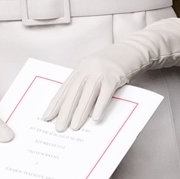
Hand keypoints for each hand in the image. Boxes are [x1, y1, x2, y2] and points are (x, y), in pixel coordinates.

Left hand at [42, 18, 179, 131]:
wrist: (132, 50)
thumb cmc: (113, 64)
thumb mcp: (95, 70)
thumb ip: (85, 84)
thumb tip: (74, 108)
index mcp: (80, 68)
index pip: (65, 88)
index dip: (56, 103)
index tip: (47, 117)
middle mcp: (88, 68)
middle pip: (73, 92)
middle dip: (65, 112)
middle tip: (59, 128)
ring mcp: (100, 72)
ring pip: (87, 94)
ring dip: (80, 112)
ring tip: (74, 127)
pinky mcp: (114, 76)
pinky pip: (105, 94)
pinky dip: (100, 106)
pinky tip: (96, 118)